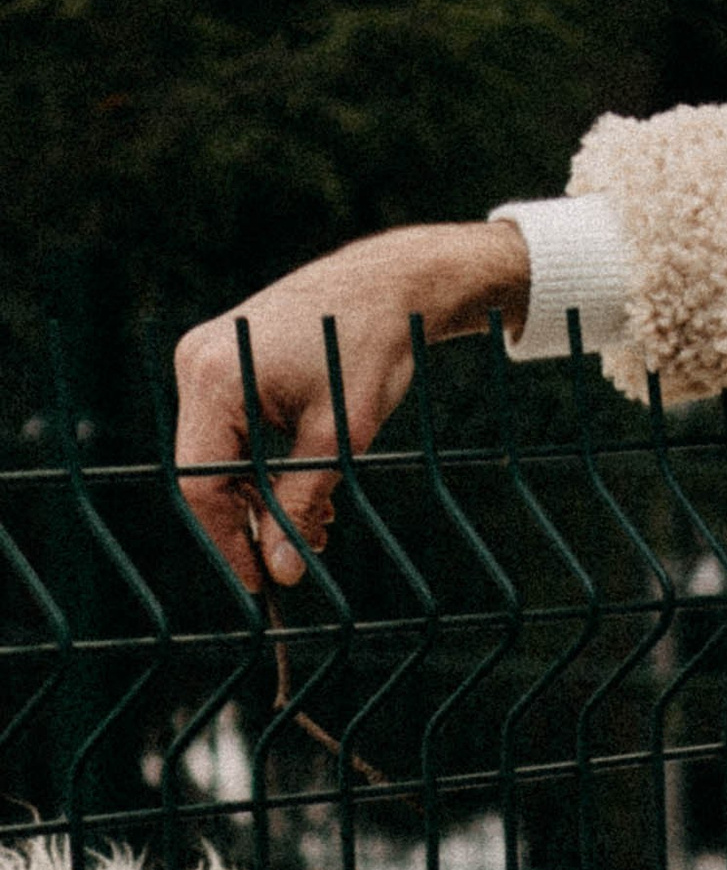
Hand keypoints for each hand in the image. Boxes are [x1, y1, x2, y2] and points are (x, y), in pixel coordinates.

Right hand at [170, 221, 531, 591]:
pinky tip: (307, 486)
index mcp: (215, 378)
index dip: (228, 541)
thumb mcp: (339, 440)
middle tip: (297, 558)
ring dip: (262, 496)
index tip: (262, 582)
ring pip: (218, 455)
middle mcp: (196, 364)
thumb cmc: (368, 350)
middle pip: (204, 471)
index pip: (201, 483)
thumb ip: (302, 506)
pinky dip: (263, 465)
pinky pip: (229, 430)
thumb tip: (282, 571)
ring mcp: (204, 358)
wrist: (388, 287)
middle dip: (251, 521)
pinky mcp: (222, 360)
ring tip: (317, 524)